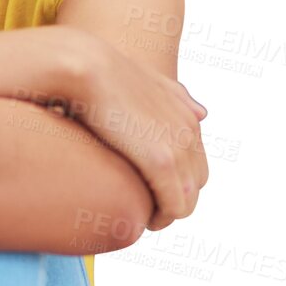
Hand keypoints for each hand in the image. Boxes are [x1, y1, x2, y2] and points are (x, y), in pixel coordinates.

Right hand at [69, 35, 208, 231]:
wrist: (83, 65)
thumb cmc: (99, 73)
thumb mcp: (145, 80)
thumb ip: (176, 96)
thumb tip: (202, 114)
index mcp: (187, 115)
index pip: (195, 163)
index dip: (175, 182)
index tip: (148, 190)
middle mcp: (190, 129)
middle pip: (196, 183)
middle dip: (174, 199)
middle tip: (145, 208)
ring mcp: (178, 146)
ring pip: (188, 200)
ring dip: (167, 213)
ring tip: (141, 216)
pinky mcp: (162, 162)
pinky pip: (174, 206)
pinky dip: (162, 217)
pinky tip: (142, 220)